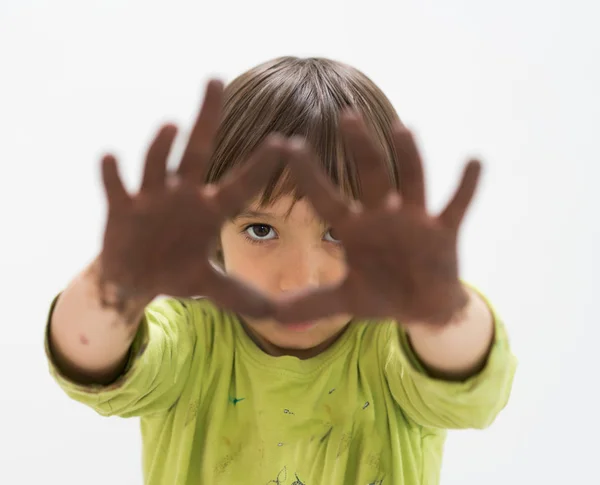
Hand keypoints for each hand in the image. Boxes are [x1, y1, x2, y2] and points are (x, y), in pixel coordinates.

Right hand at [99, 80, 284, 317]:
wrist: (133, 277)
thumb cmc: (174, 270)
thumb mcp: (207, 286)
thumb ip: (238, 295)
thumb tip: (275, 315)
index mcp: (208, 210)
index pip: (239, 185)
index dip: (260, 166)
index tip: (285, 142)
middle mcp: (182, 195)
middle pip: (197, 151)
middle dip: (207, 118)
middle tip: (216, 80)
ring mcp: (151, 199)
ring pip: (157, 165)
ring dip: (162, 147)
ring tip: (171, 125)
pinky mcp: (122, 208)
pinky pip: (117, 187)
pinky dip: (113, 174)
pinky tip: (110, 157)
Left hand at [276, 113, 480, 325]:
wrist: (422, 306)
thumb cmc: (381, 295)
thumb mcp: (344, 302)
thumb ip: (310, 303)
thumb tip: (270, 318)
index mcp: (356, 229)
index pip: (326, 198)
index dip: (308, 174)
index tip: (288, 144)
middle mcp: (383, 216)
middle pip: (371, 175)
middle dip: (360, 148)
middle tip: (347, 116)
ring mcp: (415, 220)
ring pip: (412, 181)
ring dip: (409, 157)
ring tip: (402, 129)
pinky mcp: (444, 231)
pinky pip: (457, 204)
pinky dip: (466, 185)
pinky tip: (474, 160)